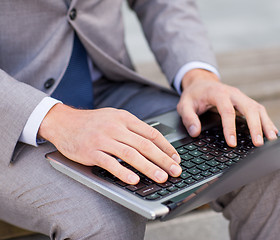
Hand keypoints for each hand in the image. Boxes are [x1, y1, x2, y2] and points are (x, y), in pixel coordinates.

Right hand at [39, 104, 181, 184]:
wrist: (63, 121)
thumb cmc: (92, 122)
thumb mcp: (115, 118)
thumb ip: (132, 128)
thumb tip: (155, 143)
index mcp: (125, 118)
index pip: (151, 133)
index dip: (166, 147)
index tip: (176, 158)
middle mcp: (116, 127)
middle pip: (145, 145)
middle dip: (163, 159)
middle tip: (175, 171)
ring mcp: (103, 139)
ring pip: (130, 154)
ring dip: (148, 167)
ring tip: (161, 177)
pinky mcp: (90, 151)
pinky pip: (109, 163)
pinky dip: (123, 172)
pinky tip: (134, 179)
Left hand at [177, 69, 278, 146]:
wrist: (201, 83)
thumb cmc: (194, 95)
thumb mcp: (184, 104)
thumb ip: (188, 117)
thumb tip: (195, 132)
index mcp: (218, 93)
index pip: (227, 111)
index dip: (230, 128)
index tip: (232, 143)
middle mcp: (234, 94)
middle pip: (249, 108)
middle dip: (255, 126)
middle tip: (258, 144)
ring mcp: (242, 98)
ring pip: (258, 109)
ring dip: (266, 124)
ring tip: (272, 140)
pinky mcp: (246, 102)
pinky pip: (259, 111)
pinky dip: (267, 121)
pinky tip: (272, 133)